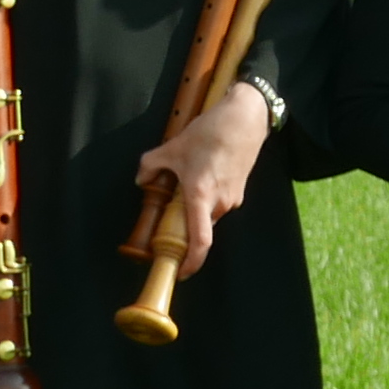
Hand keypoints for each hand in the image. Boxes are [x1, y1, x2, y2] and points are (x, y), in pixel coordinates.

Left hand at [137, 83, 270, 273]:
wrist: (246, 117)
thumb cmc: (211, 132)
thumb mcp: (173, 146)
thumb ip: (151, 165)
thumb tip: (142, 178)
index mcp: (201, 196)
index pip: (199, 242)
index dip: (190, 262)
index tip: (180, 271)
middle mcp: (220, 203)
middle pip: (200, 229)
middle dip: (185, 228)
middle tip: (170, 213)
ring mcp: (233, 198)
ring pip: (209, 215)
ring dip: (195, 209)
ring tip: (186, 182)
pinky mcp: (239, 190)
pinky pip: (218, 203)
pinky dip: (206, 198)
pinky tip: (202, 173)